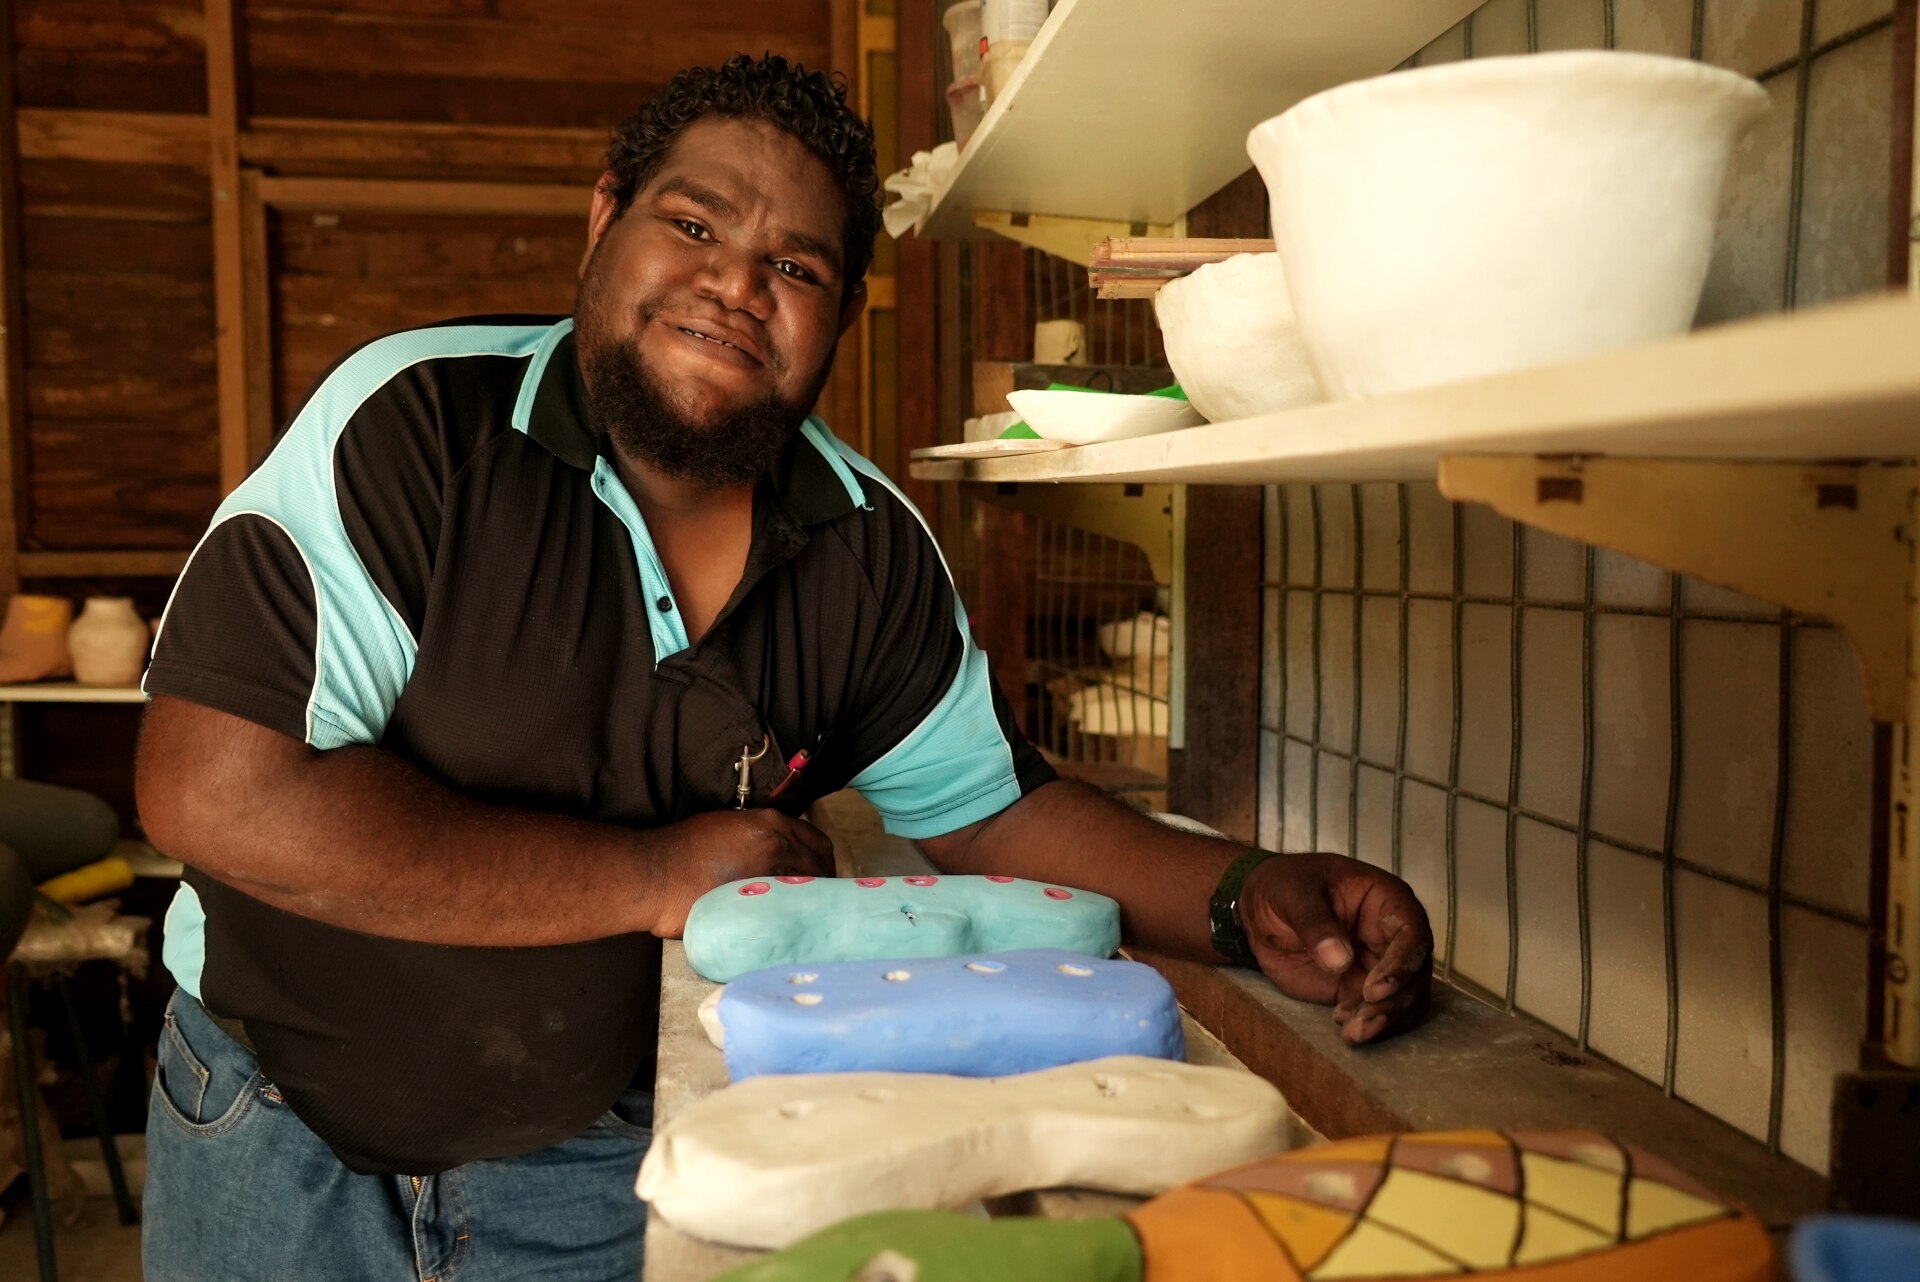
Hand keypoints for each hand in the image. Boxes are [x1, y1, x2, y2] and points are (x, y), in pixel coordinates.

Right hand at [648, 809, 835, 936]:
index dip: (825, 860)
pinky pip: (789, 911)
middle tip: (819, 897)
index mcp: (771, 824)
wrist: (657, 874)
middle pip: (821, 868)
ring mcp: (771, 875)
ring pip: (809, 891)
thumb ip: (760, 835)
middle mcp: (778, 845)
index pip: (819, 842)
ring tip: (804, 912)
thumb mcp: (728, 826)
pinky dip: (792, 916)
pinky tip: (787, 924)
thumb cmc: (683, 848)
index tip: (823, 872)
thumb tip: (778, 852)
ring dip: (811, 901)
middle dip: (825, 883)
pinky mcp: (760, 903)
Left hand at [1237, 852, 1431, 1045]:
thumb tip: (1341, 960)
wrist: (1262, 910)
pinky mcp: (1366, 989)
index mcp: (1385, 899)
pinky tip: (1348, 1030)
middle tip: (1362, 1021)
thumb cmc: (1283, 887)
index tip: (1374, 990)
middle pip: (1416, 972)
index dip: (1402, 965)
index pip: (1412, 932)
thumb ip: (1315, 923)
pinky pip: (1386, 1012)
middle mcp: (1393, 933)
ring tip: (1352, 1032)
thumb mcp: (1292, 894)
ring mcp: (1383, 963)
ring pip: (1408, 998)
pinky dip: (1375, 1027)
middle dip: (1395, 1002)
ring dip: (1387, 1020)